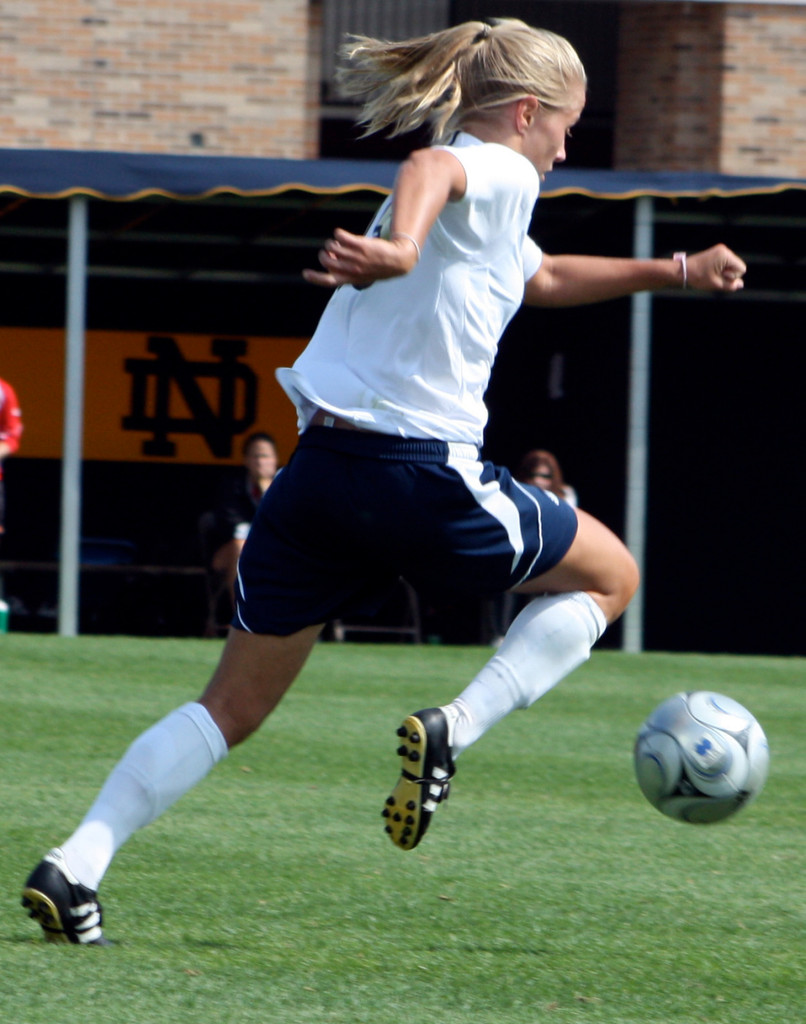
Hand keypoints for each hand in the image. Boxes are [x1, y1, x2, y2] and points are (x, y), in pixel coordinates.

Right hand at [302, 227, 418, 287]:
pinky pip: (340, 235)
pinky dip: (338, 233)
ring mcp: (356, 257)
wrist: (397, 260)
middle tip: (330, 251)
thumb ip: (344, 269)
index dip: (315, 278)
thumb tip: (330, 255)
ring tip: (340, 242)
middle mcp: (352, 270)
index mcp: (350, 279)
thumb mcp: (360, 274)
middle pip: (326, 261)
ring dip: (333, 243)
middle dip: (324, 254)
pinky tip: (342, 234)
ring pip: (332, 246)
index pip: (329, 281)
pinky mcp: (360, 245)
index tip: (305, 273)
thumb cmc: (376, 267)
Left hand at [686, 244, 745, 291]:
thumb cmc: (698, 277)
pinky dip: (720, 269)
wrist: (682, 270)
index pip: (742, 269)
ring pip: (731, 265)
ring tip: (712, 274)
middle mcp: (724, 250)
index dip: (733, 277)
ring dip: (724, 272)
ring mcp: (720, 250)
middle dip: (729, 274)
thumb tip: (741, 284)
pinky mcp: (715, 253)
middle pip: (737, 266)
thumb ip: (730, 285)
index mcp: (725, 255)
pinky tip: (711, 272)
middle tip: (714, 276)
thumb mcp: (716, 284)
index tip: (720, 276)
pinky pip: (725, 263)